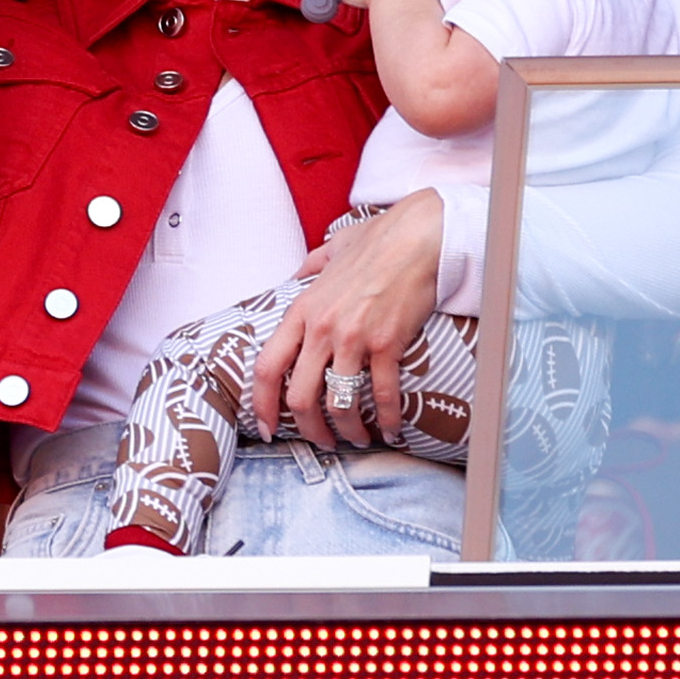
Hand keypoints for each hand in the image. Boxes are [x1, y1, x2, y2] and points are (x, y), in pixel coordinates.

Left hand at [250, 191, 444, 449]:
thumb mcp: (328, 252)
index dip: (262, 404)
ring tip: (358, 439)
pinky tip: (393, 430)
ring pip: (340, 404)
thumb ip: (309, 268)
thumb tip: (297, 275)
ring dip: (349, 431)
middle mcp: (321, 328)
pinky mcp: (387, 344)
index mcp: (302, 309)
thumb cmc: (376, 242)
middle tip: (321, 441)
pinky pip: (383, 395)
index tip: (267, 426)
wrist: (416, 237)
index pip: (267, 367)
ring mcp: (353, 338)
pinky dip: (389, 421)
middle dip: (308, 430)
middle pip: (300, 398)